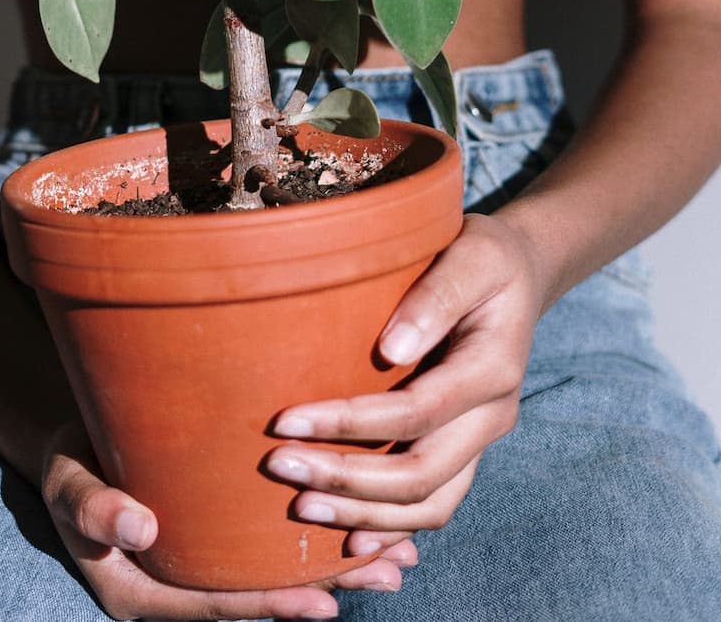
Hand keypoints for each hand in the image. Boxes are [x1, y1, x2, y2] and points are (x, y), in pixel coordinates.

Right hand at [41, 421, 419, 620]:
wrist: (77, 445)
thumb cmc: (68, 466)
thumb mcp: (65, 485)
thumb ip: (92, 507)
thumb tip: (138, 528)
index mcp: (144, 591)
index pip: (214, 605)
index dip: (268, 606)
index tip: (322, 603)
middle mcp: (183, 584)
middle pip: (259, 594)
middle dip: (327, 587)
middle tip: (388, 573)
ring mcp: (205, 561)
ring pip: (274, 570)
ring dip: (337, 563)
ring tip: (399, 555)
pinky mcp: (221, 533)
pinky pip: (270, 541)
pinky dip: (318, 531)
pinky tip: (366, 518)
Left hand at [265, 213, 541, 537]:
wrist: (519, 275)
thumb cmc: (485, 259)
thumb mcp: (470, 256)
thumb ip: (435, 298)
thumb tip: (392, 350)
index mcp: (492, 370)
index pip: (414, 413)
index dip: (348, 423)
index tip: (285, 422)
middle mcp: (491, 416)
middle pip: (420, 474)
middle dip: (346, 480)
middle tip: (279, 469)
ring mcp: (479, 439)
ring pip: (429, 504)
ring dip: (364, 516)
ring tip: (301, 508)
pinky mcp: (463, 449)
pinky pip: (433, 504)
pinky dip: (391, 528)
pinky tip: (347, 541)